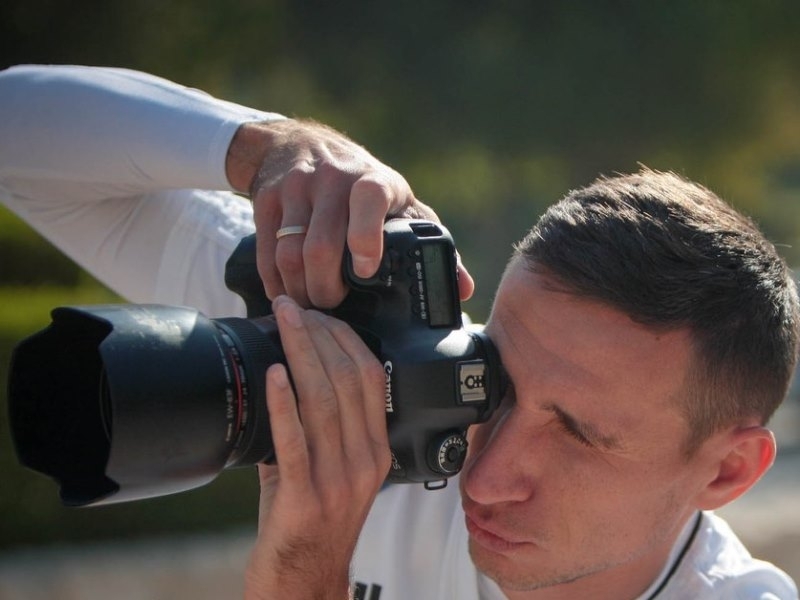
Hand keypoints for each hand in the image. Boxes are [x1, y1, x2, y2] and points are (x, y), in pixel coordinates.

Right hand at [226, 119, 473, 307]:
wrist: (299, 142)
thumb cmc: (360, 183)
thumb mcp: (398, 202)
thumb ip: (429, 242)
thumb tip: (462, 289)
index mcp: (375, 181)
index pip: (370, 200)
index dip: (366, 237)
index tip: (364, 270)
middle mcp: (333, 179)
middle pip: (321, 247)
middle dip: (326, 290)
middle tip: (333, 307)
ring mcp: (296, 187)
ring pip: (290, 254)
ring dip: (299, 291)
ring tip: (310, 306)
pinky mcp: (267, 198)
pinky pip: (266, 252)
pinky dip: (274, 281)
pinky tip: (286, 293)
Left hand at [244, 296, 390, 599]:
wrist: (304, 581)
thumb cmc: (311, 523)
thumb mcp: (329, 470)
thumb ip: (316, 427)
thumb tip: (285, 374)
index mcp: (376, 450)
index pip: (371, 378)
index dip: (345, 339)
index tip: (320, 314)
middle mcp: (364, 461)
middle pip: (347, 380)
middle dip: (319, 335)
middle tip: (292, 307)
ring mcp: (337, 480)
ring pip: (323, 401)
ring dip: (301, 353)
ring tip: (281, 321)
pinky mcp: (304, 497)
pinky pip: (295, 440)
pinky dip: (284, 402)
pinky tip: (275, 373)